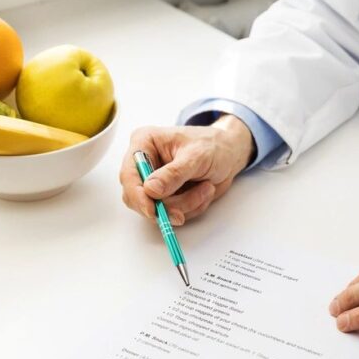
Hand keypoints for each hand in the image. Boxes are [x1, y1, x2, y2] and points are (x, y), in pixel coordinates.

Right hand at [119, 115, 253, 225]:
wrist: (230, 154)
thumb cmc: (213, 146)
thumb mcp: (196, 156)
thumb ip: (174, 174)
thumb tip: (150, 190)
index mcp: (144, 144)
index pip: (128, 175)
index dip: (138, 196)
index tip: (152, 210)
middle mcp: (145, 164)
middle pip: (138, 198)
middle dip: (167, 205)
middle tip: (187, 206)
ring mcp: (155, 183)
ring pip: (158, 210)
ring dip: (187, 204)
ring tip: (207, 187)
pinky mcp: (167, 197)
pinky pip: (173, 214)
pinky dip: (192, 208)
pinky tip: (204, 191)